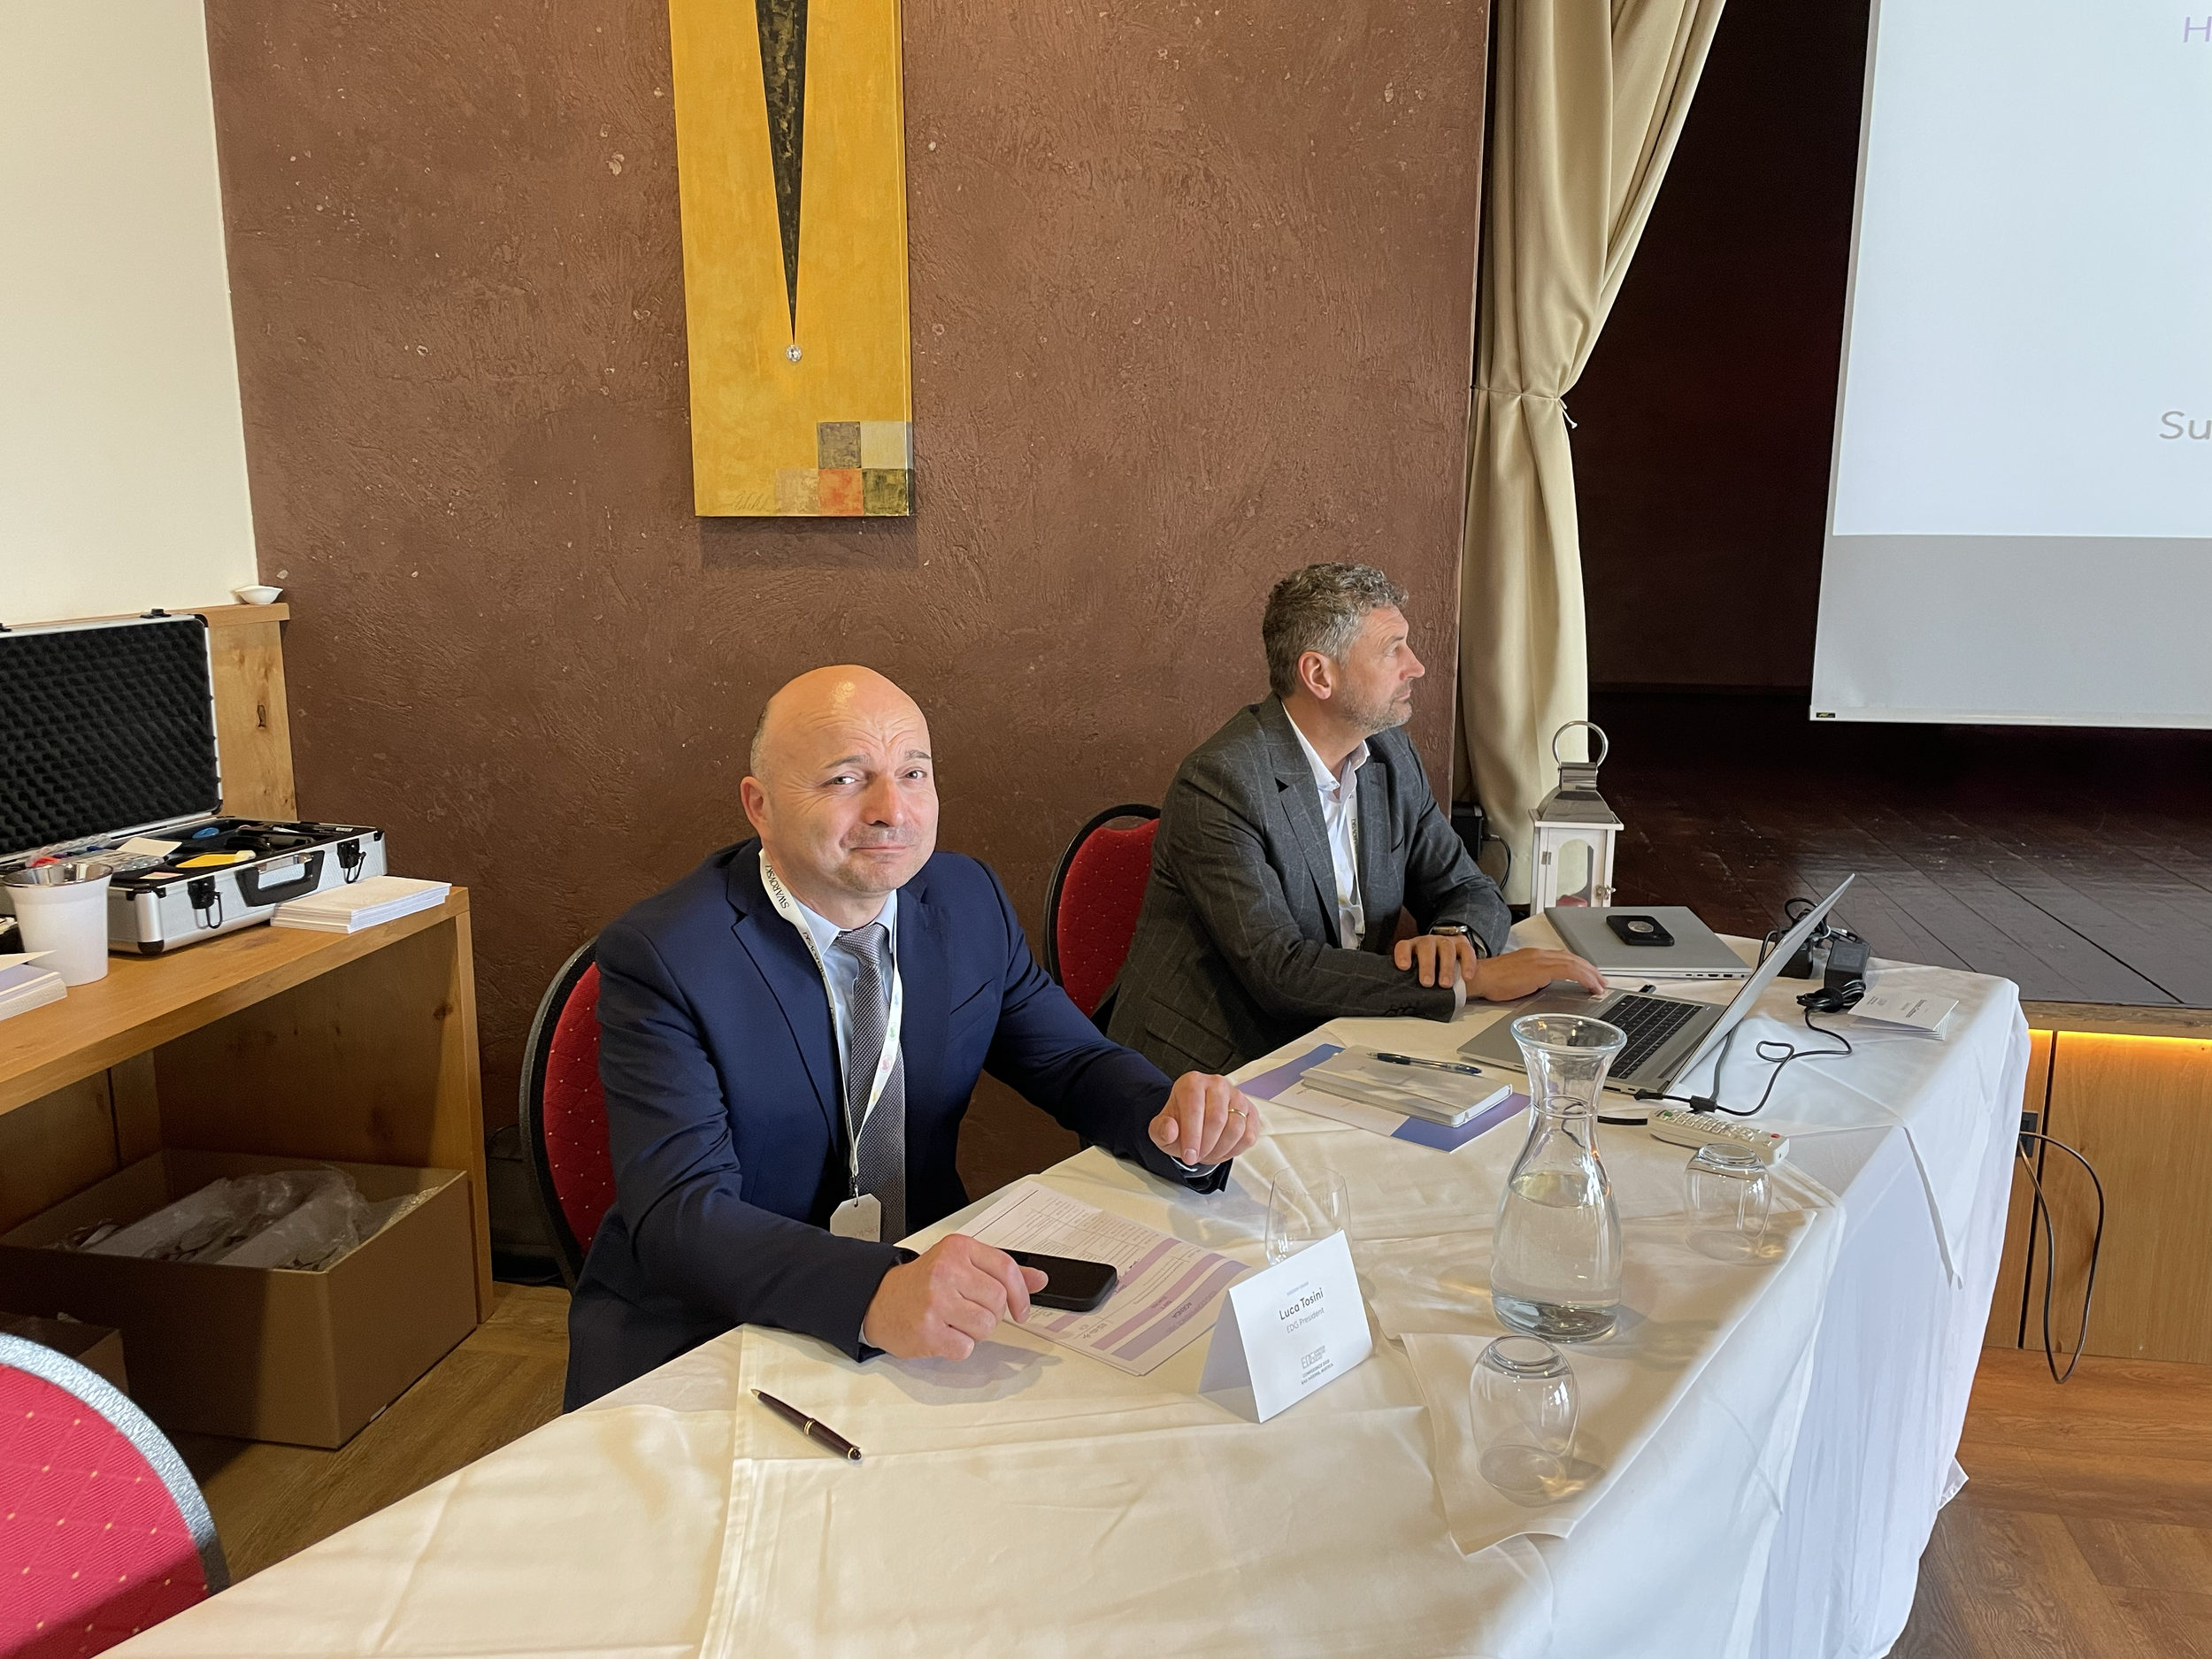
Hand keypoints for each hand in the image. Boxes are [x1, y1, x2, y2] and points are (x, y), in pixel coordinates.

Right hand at [860, 1234, 1046, 1360]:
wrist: (880, 1300)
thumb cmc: (922, 1283)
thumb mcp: (961, 1264)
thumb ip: (1001, 1271)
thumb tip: (1040, 1279)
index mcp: (958, 1249)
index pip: (1007, 1269)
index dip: (1021, 1294)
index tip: (1021, 1309)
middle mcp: (946, 1271)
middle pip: (998, 1301)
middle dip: (992, 1314)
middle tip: (971, 1311)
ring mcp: (936, 1302)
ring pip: (986, 1326)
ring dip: (976, 1331)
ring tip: (956, 1322)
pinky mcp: (927, 1331)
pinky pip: (966, 1347)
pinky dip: (960, 1346)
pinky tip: (944, 1333)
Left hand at [1149, 1072, 1262, 1167]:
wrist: (1193, 1122)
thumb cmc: (1179, 1123)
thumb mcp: (1160, 1129)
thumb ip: (1160, 1130)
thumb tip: (1170, 1130)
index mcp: (1192, 1082)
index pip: (1195, 1109)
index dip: (1192, 1137)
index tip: (1188, 1156)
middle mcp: (1217, 1084)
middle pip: (1217, 1119)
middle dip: (1206, 1145)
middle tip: (1197, 1156)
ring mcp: (1237, 1096)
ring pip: (1235, 1128)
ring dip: (1221, 1149)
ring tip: (1208, 1153)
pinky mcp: (1250, 1111)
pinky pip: (1249, 1135)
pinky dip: (1235, 1149)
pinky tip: (1222, 1149)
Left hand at [1394, 932, 1481, 988]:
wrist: (1454, 969)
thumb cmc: (1431, 973)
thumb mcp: (1419, 975)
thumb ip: (1413, 981)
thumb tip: (1408, 998)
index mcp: (1413, 948)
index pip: (1404, 946)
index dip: (1403, 954)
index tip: (1403, 967)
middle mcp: (1429, 942)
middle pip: (1427, 948)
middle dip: (1427, 966)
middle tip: (1427, 983)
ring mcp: (1446, 942)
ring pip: (1447, 949)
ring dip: (1446, 968)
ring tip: (1445, 985)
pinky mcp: (1463, 945)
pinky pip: (1467, 951)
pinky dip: (1468, 965)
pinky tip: (1467, 977)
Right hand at [1464, 947, 1608, 1001]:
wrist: (1481, 977)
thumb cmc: (1494, 980)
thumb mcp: (1520, 977)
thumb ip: (1535, 977)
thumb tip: (1544, 985)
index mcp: (1535, 955)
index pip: (1564, 957)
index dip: (1581, 966)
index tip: (1590, 976)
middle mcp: (1540, 954)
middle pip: (1573, 958)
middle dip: (1590, 969)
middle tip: (1601, 981)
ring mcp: (1541, 960)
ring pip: (1574, 963)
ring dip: (1590, 974)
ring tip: (1599, 985)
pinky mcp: (1540, 969)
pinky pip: (1569, 970)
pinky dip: (1583, 977)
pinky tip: (1589, 985)